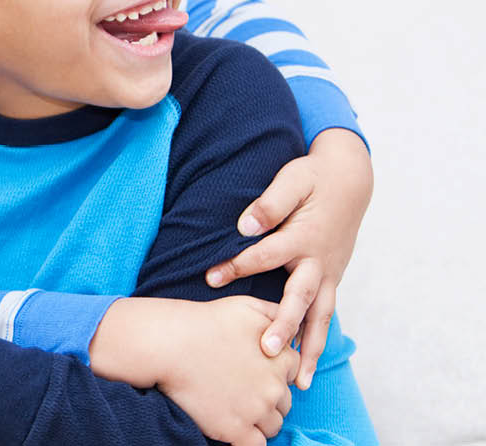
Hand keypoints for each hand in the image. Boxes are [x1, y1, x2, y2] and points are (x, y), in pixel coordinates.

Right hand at [112, 297, 299, 445]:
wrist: (169, 344)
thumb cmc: (205, 322)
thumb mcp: (247, 307)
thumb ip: (277, 314)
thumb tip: (292, 322)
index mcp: (281, 358)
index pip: (293, 373)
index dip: (274, 371)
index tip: (254, 368)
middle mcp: (274, 387)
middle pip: (285, 402)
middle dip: (268, 396)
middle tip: (241, 387)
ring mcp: (256, 410)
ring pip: (273, 425)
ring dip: (259, 418)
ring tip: (234, 405)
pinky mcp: (236, 430)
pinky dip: (247, 438)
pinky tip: (232, 426)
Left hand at [206, 128, 371, 387]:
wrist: (350, 180)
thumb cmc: (314, 178)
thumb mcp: (292, 179)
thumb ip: (270, 203)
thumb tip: (245, 226)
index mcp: (303, 236)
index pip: (266, 255)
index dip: (237, 266)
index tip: (210, 278)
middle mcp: (318, 261)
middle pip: (300, 299)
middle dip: (284, 327)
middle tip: (267, 352)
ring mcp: (328, 274)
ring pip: (320, 318)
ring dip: (309, 350)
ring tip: (299, 382)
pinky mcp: (331, 280)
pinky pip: (325, 316)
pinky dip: (317, 340)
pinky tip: (304, 366)